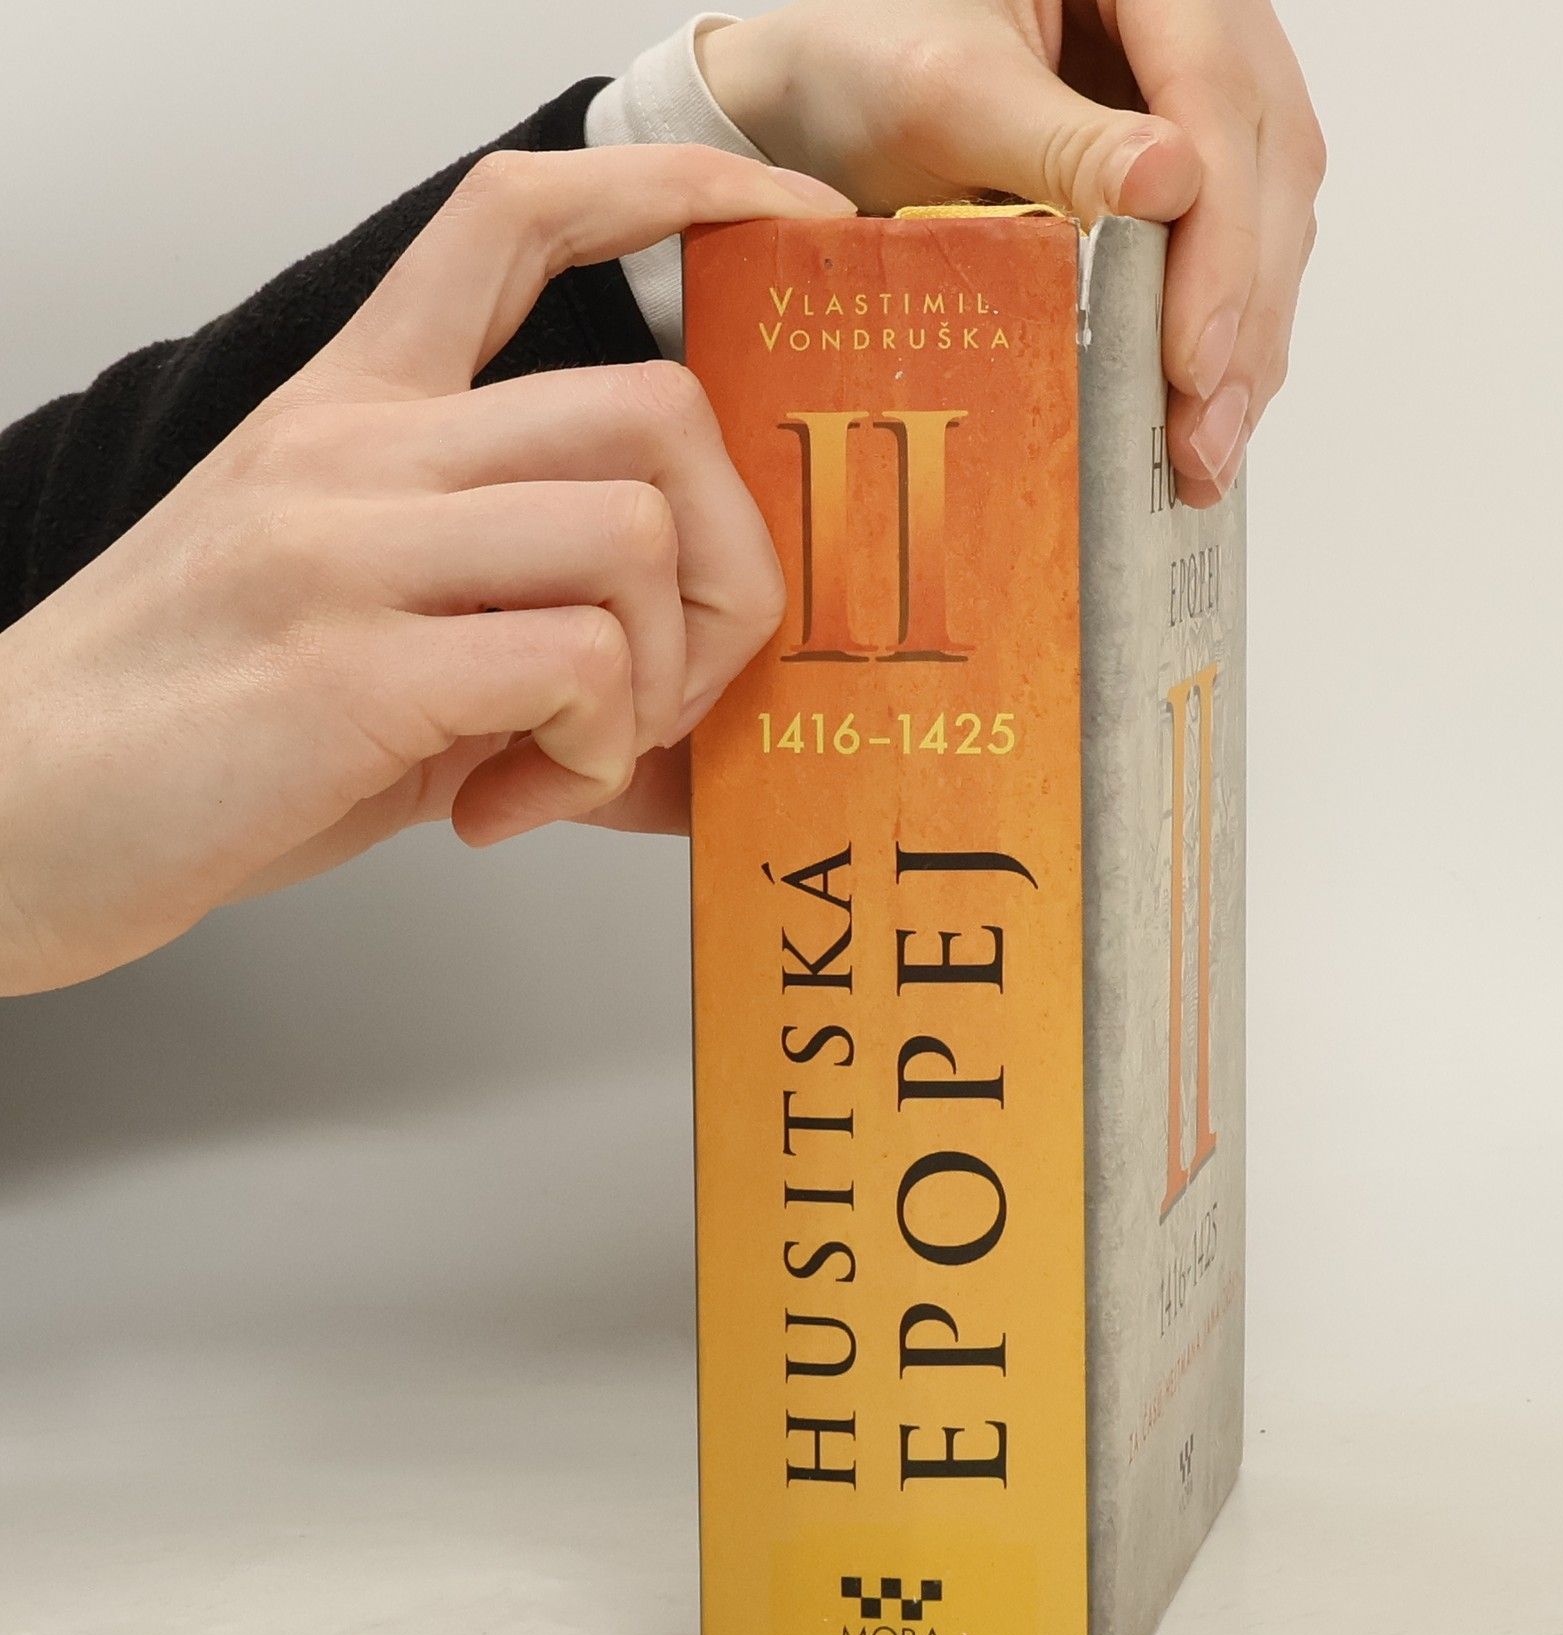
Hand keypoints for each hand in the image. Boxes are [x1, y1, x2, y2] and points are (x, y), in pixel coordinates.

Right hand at [0, 146, 852, 995]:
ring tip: (579, 756)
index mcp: (361, 408)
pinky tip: (513, 804)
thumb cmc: (211, 726)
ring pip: (637, 531)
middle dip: (731, 570)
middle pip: (657, 410)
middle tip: (666, 687)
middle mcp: (358, 443)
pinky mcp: (349, 661)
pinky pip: (579, 662)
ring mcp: (347, 540)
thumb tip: (701, 733)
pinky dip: (596, 756)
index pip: (520, 216)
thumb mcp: (380, 639)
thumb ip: (532, 640)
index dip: (676, 192)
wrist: (21, 815)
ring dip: (664, 678)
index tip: (786, 225)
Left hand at [700, 0, 1323, 504]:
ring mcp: (1203, 99)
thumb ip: (1058, 140)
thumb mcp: (952, 93)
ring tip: (1202, 457)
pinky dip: (1221, 341)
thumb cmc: (867, 62)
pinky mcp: (1188, 170)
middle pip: (1268, 170)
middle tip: (1203, 442)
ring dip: (1244, 347)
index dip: (1222, 242)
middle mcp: (1198, 26)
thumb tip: (1172, 185)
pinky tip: (1197, 417)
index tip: (1193, 358)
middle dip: (1243, 318)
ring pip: (1270, 219)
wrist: (817, 90)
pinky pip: (1235, 250)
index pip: (1221, 103)